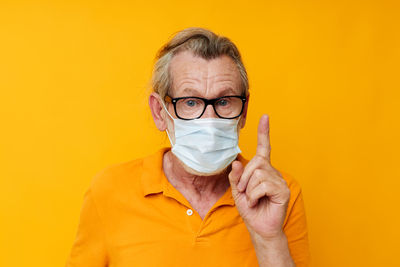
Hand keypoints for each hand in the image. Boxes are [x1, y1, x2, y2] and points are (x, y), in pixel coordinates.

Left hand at [229, 114, 290, 239]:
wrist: (259, 228)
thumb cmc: (250, 209)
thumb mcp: (237, 191)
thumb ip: (236, 177)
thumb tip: (237, 162)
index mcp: (262, 169)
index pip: (264, 147)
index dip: (264, 132)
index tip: (264, 116)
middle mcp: (273, 172)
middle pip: (256, 162)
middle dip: (244, 178)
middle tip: (244, 192)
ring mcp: (279, 181)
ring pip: (258, 174)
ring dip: (249, 189)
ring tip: (252, 199)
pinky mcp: (283, 191)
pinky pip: (262, 185)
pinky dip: (254, 196)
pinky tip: (257, 203)